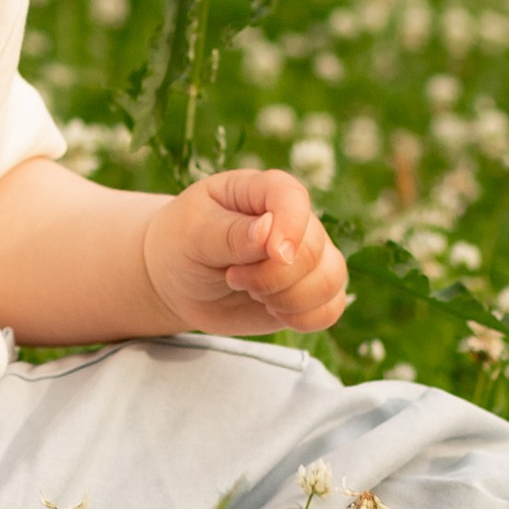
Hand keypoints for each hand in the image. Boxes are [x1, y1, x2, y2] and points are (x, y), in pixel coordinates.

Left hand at [141, 168, 349, 335]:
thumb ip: (230, 233)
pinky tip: (273, 312)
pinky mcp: (308, 290)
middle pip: (313, 249)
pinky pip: (332, 307)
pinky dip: (306, 318)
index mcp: (262, 190)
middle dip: (273, 276)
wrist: (177, 280)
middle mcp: (293, 220)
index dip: (290, 226)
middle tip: (232, 277)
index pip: (293, 198)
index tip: (273, 254)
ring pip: (331, 278)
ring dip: (291, 299)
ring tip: (252, 294)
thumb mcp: (193, 234)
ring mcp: (305, 256)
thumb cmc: (181, 245)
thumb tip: (268, 231)